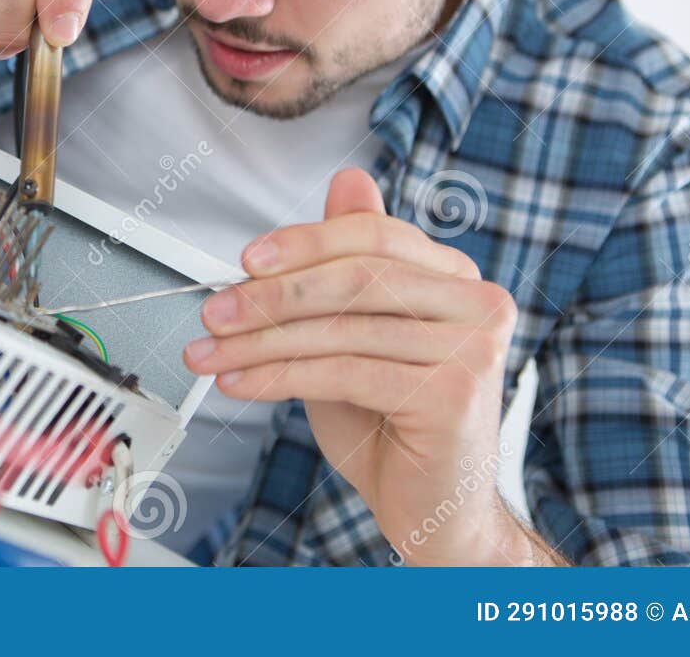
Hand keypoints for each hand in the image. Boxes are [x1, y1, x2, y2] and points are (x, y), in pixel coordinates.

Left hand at [184, 168, 554, 564]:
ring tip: (212, 353)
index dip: (303, 242)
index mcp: (456, 277)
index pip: (372, 236)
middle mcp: (478, 303)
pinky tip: (241, 382)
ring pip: (342, 327)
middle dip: (272, 294)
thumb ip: (351, 263)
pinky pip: (345, 372)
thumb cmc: (392, 422)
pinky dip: (279, 376)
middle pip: (357, 276)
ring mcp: (473, 348)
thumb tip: (348, 180)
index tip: (243, 261)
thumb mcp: (359, 331)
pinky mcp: (454, 394)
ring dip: (260, 341)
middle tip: (214, 310)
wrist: (431, 510)